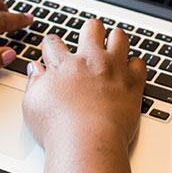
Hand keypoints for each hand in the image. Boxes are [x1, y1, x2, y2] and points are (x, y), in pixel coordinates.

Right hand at [22, 19, 145, 149]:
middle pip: (92, 29)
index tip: (52, 48)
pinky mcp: (132, 84)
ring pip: (119, 37)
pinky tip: (130, 69)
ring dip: (116, 39)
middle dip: (90, 30)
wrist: (87, 143)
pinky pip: (139, 64)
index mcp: (63, 65)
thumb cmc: (58, 128)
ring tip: (113, 44)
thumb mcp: (32, 104)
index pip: (54, 42)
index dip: (51, 43)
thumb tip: (35, 70)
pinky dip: (135, 65)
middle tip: (89, 36)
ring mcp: (113, 70)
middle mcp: (89, 61)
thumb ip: (34, 82)